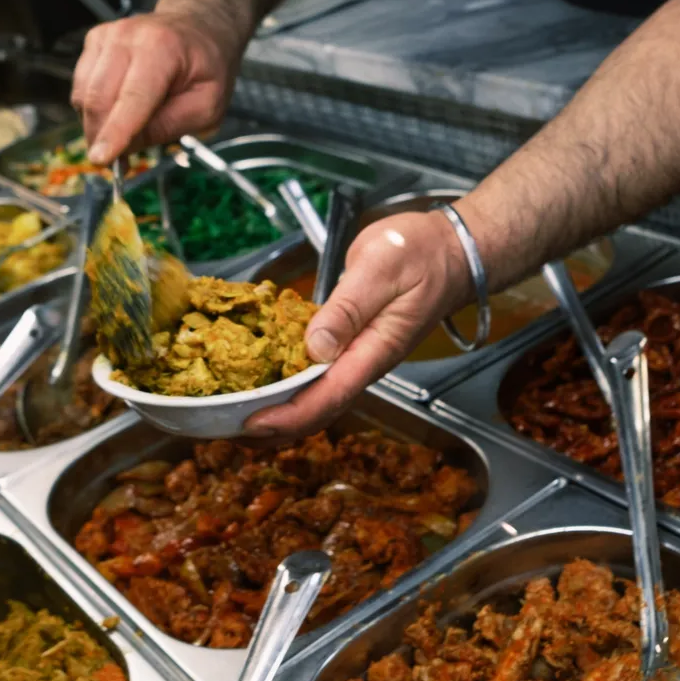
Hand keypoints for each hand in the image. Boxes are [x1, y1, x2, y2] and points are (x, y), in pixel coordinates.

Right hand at [71, 12, 240, 164]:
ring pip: (84, 96)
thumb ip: (168, 126)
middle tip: (116, 163)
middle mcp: (127, 37)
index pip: (132, 97)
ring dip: (97, 125)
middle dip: (102, 137)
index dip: (115, 132)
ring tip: (123, 135)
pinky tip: (116, 114)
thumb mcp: (207, 107)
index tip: (102, 159)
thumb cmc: (206, 68)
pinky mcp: (93, 43)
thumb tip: (127, 147)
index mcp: (162, 48)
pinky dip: (93, 110)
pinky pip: (80, 88)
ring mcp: (106, 37)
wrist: (197, 30)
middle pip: (99, 98)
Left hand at [244, 210, 472, 440]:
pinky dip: (287, 386)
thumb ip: (349, 308)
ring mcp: (358, 357)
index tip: (251, 425)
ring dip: (278, 411)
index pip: (327, 397)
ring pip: (316, 398)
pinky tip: (261, 383)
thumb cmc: (421, 253)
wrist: (454, 251)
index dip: (287, 416)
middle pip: (318, 410)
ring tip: (234, 415)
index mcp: (372, 351)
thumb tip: (315, 348)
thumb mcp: (381, 268)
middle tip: (226, 429)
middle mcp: (364, 363)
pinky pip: (317, 377)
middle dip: (275, 427)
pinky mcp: (352, 346)